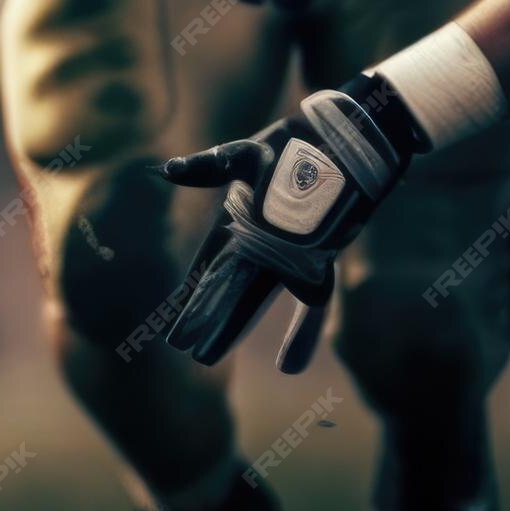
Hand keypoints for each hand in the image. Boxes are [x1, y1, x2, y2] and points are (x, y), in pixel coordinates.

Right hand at [162, 74, 422, 370]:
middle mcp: (258, 244)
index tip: (173, 319)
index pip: (208, 264)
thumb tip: (169, 171)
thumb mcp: (245, 154)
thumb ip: (209, 167)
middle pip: (228, 289)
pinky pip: (311, 305)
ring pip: (258, 300)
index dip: (191, 292)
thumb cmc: (288, 145)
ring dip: (238, 325)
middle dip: (208, 318)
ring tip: (213, 352)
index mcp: (235, 222)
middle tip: (189, 349)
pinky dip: (303, 333)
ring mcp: (288, 257)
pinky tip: (293, 365)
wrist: (341, 145)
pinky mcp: (320, 262)